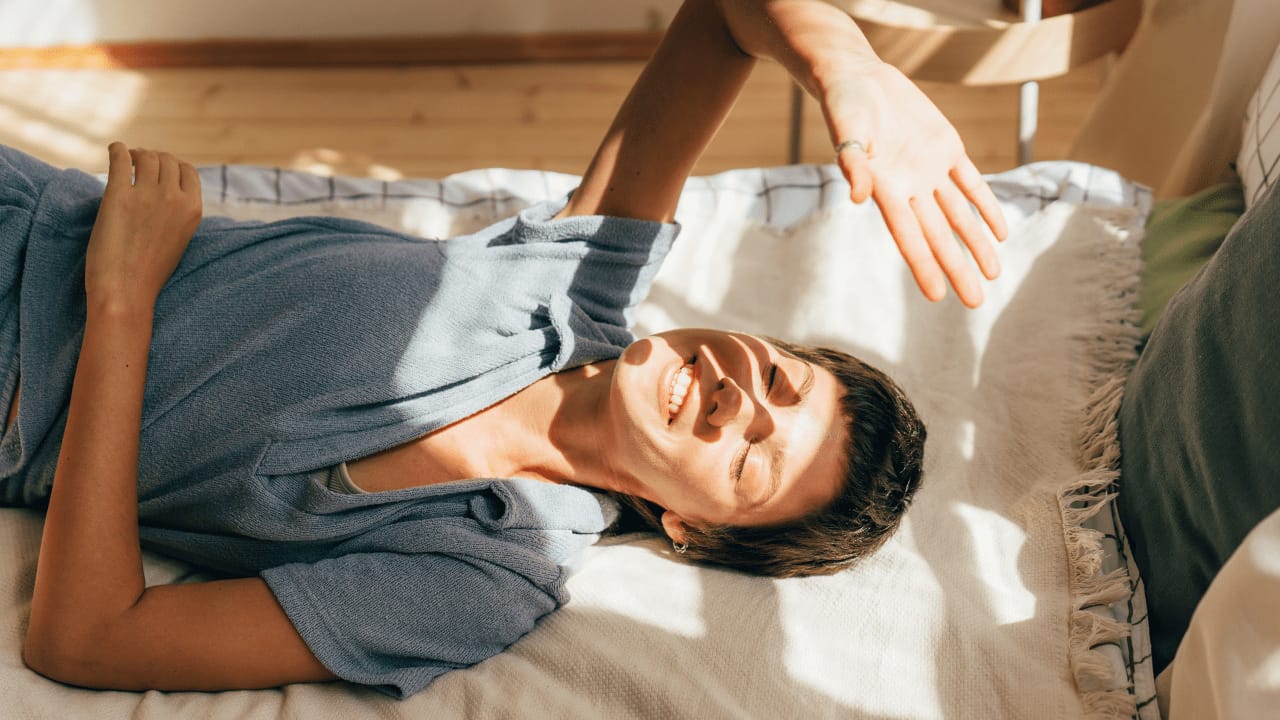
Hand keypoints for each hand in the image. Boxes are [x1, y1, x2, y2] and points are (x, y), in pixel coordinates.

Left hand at [84, 143, 201, 306]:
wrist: (127, 290)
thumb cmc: (150, 271)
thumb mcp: (180, 239)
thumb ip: (179, 213)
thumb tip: (169, 190)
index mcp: (194, 209)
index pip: (188, 170)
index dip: (173, 165)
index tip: (159, 169)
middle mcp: (174, 198)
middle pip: (166, 159)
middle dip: (153, 157)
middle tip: (138, 162)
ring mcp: (147, 195)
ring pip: (145, 156)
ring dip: (136, 153)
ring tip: (125, 158)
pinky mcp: (119, 196)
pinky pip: (120, 159)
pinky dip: (117, 149)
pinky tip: (114, 149)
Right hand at [823, 62, 1007, 307]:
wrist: (859, 77)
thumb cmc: (845, 106)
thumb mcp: (846, 132)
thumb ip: (853, 164)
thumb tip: (855, 198)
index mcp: (885, 190)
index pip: (907, 237)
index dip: (923, 266)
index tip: (937, 296)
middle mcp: (910, 188)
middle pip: (938, 236)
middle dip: (957, 267)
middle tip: (975, 301)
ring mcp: (931, 170)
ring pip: (959, 215)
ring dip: (976, 243)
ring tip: (993, 273)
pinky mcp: (947, 148)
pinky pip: (971, 183)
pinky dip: (986, 205)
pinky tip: (1000, 232)